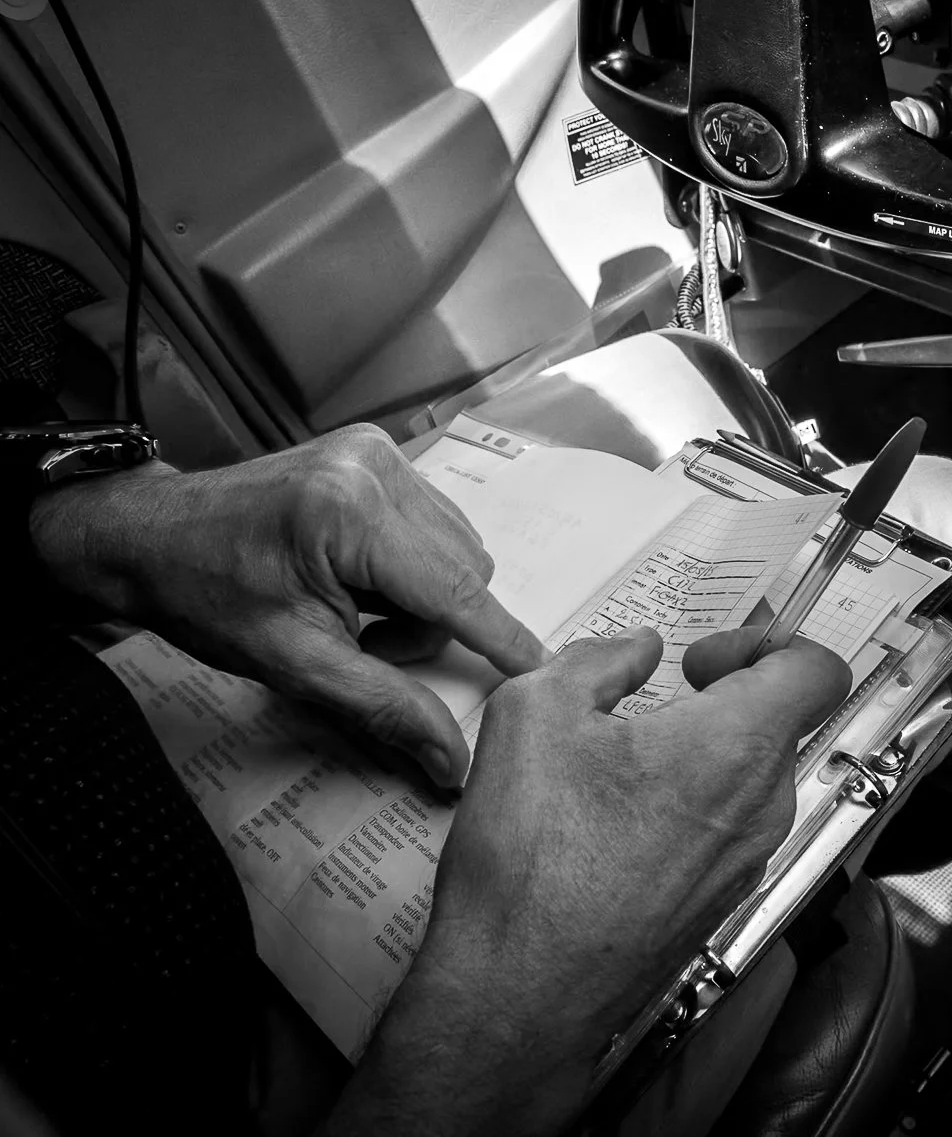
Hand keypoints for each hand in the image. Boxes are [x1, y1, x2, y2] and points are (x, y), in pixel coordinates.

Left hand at [29, 424, 545, 784]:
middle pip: (464, 569)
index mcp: (349, 517)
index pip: (454, 590)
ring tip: (355, 610)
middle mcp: (375, 469)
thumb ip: (383, 709)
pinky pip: (436, 522)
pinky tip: (358, 578)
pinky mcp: (374, 451)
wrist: (148, 537)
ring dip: (423, 594)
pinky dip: (412, 564)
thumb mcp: (294, 666)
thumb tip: (453, 762)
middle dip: (430, 622)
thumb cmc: (208, 598)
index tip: (541, 672)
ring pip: (457, 547)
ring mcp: (377, 452)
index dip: (500, 638)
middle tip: (364, 645)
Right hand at [326, 625, 849, 1135]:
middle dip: (723, 700)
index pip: (816, 670)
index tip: (703, 659)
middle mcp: (762, 807)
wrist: (522, 991)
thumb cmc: (534, 862)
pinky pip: (725, 833)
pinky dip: (687, 810)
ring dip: (701, 757)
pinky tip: (617, 822)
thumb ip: (598, 658)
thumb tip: (630, 653)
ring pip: (750, 781)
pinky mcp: (720, 904)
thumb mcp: (535, 710)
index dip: (768, 643)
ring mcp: (747, 863)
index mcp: (737, 745)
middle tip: (658, 703)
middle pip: (780, 725)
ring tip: (625, 765)